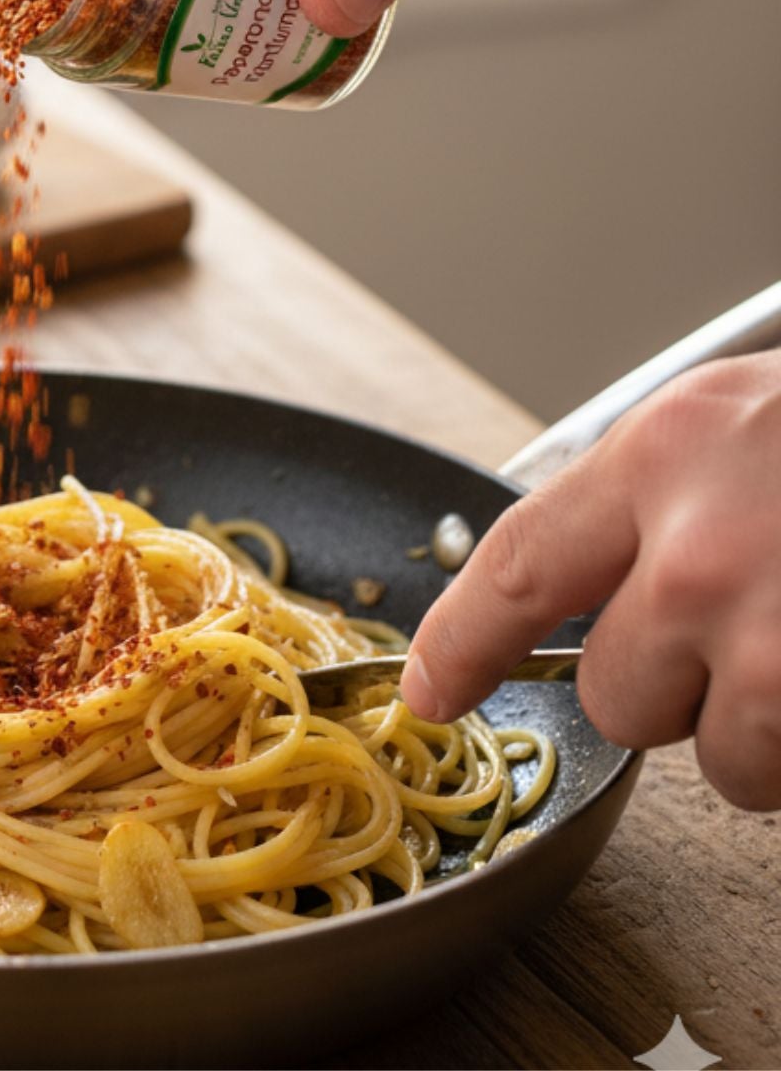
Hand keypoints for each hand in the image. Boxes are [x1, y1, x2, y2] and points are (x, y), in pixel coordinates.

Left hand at [400, 349, 780, 810]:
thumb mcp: (754, 419)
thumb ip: (665, 496)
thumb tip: (601, 590)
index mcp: (668, 453)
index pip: (518, 564)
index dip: (462, 639)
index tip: (430, 689)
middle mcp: (704, 549)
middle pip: (613, 694)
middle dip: (671, 691)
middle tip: (758, 636)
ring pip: (717, 758)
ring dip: (765, 731)